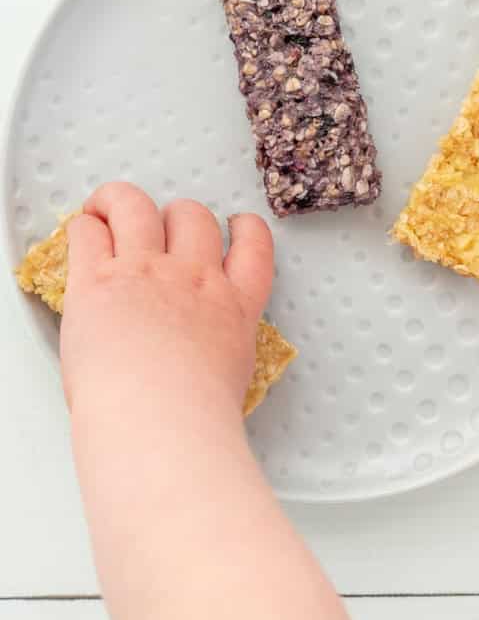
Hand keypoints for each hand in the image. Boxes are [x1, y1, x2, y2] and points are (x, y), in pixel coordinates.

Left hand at [60, 182, 273, 416]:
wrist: (164, 418)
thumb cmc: (195, 414)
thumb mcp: (231, 374)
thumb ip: (217, 347)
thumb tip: (196, 352)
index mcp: (234, 305)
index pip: (253, 246)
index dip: (245, 228)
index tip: (235, 226)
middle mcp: (196, 278)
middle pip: (194, 218)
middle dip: (178, 218)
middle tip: (159, 228)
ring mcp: (148, 272)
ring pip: (139, 207)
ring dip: (122, 202)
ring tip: (109, 207)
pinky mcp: (99, 279)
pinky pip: (91, 230)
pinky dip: (85, 225)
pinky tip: (83, 229)